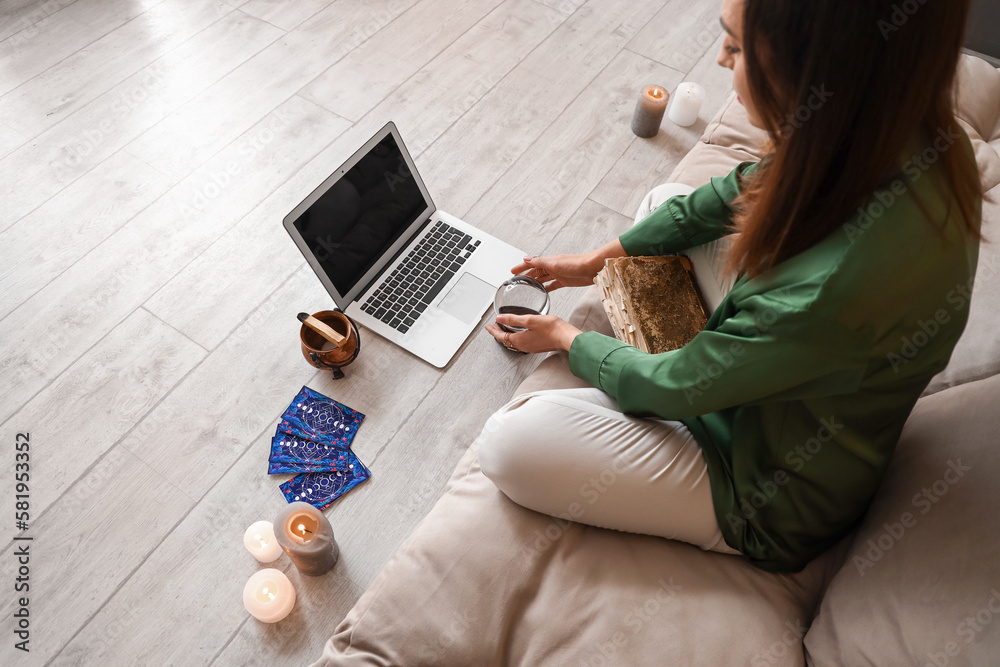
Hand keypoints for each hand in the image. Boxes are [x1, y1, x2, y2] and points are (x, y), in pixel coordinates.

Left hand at [485, 314, 581, 353]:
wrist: (567, 338)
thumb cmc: (553, 329)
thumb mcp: (530, 320)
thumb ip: (514, 319)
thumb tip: (499, 318)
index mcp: (520, 340)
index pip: (501, 336)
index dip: (493, 331)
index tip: (487, 326)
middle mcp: (524, 346)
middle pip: (506, 340)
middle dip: (498, 333)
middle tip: (493, 327)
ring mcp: (531, 347)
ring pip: (513, 342)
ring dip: (506, 334)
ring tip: (503, 328)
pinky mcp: (537, 346)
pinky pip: (521, 342)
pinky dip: (515, 336)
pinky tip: (518, 331)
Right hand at [511, 239, 626, 291]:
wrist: (593, 268)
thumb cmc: (577, 264)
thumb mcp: (555, 263)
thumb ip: (540, 262)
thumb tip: (526, 259)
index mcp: (548, 261)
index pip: (531, 264)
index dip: (521, 267)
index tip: (512, 271)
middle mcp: (552, 267)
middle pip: (536, 272)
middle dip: (526, 276)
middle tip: (517, 281)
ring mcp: (558, 274)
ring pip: (543, 279)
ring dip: (535, 282)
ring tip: (527, 288)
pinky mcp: (565, 281)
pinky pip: (552, 285)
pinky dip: (546, 288)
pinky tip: (543, 291)